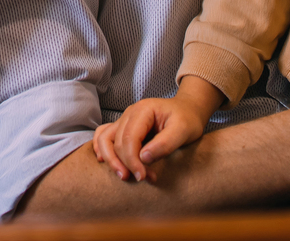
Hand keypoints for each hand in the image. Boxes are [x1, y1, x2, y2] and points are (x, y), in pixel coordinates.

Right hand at [92, 77, 223, 182]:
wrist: (188, 110)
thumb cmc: (187, 119)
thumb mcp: (183, 130)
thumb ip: (165, 144)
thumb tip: (143, 158)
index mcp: (143, 110)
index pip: (129, 138)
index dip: (132, 160)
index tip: (142, 176)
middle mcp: (129, 113)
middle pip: (116, 141)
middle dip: (125, 163)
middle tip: (141, 178)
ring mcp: (124, 119)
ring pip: (105, 139)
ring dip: (110, 159)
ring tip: (123, 175)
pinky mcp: (123, 127)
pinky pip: (104, 135)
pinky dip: (101, 147)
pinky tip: (104, 161)